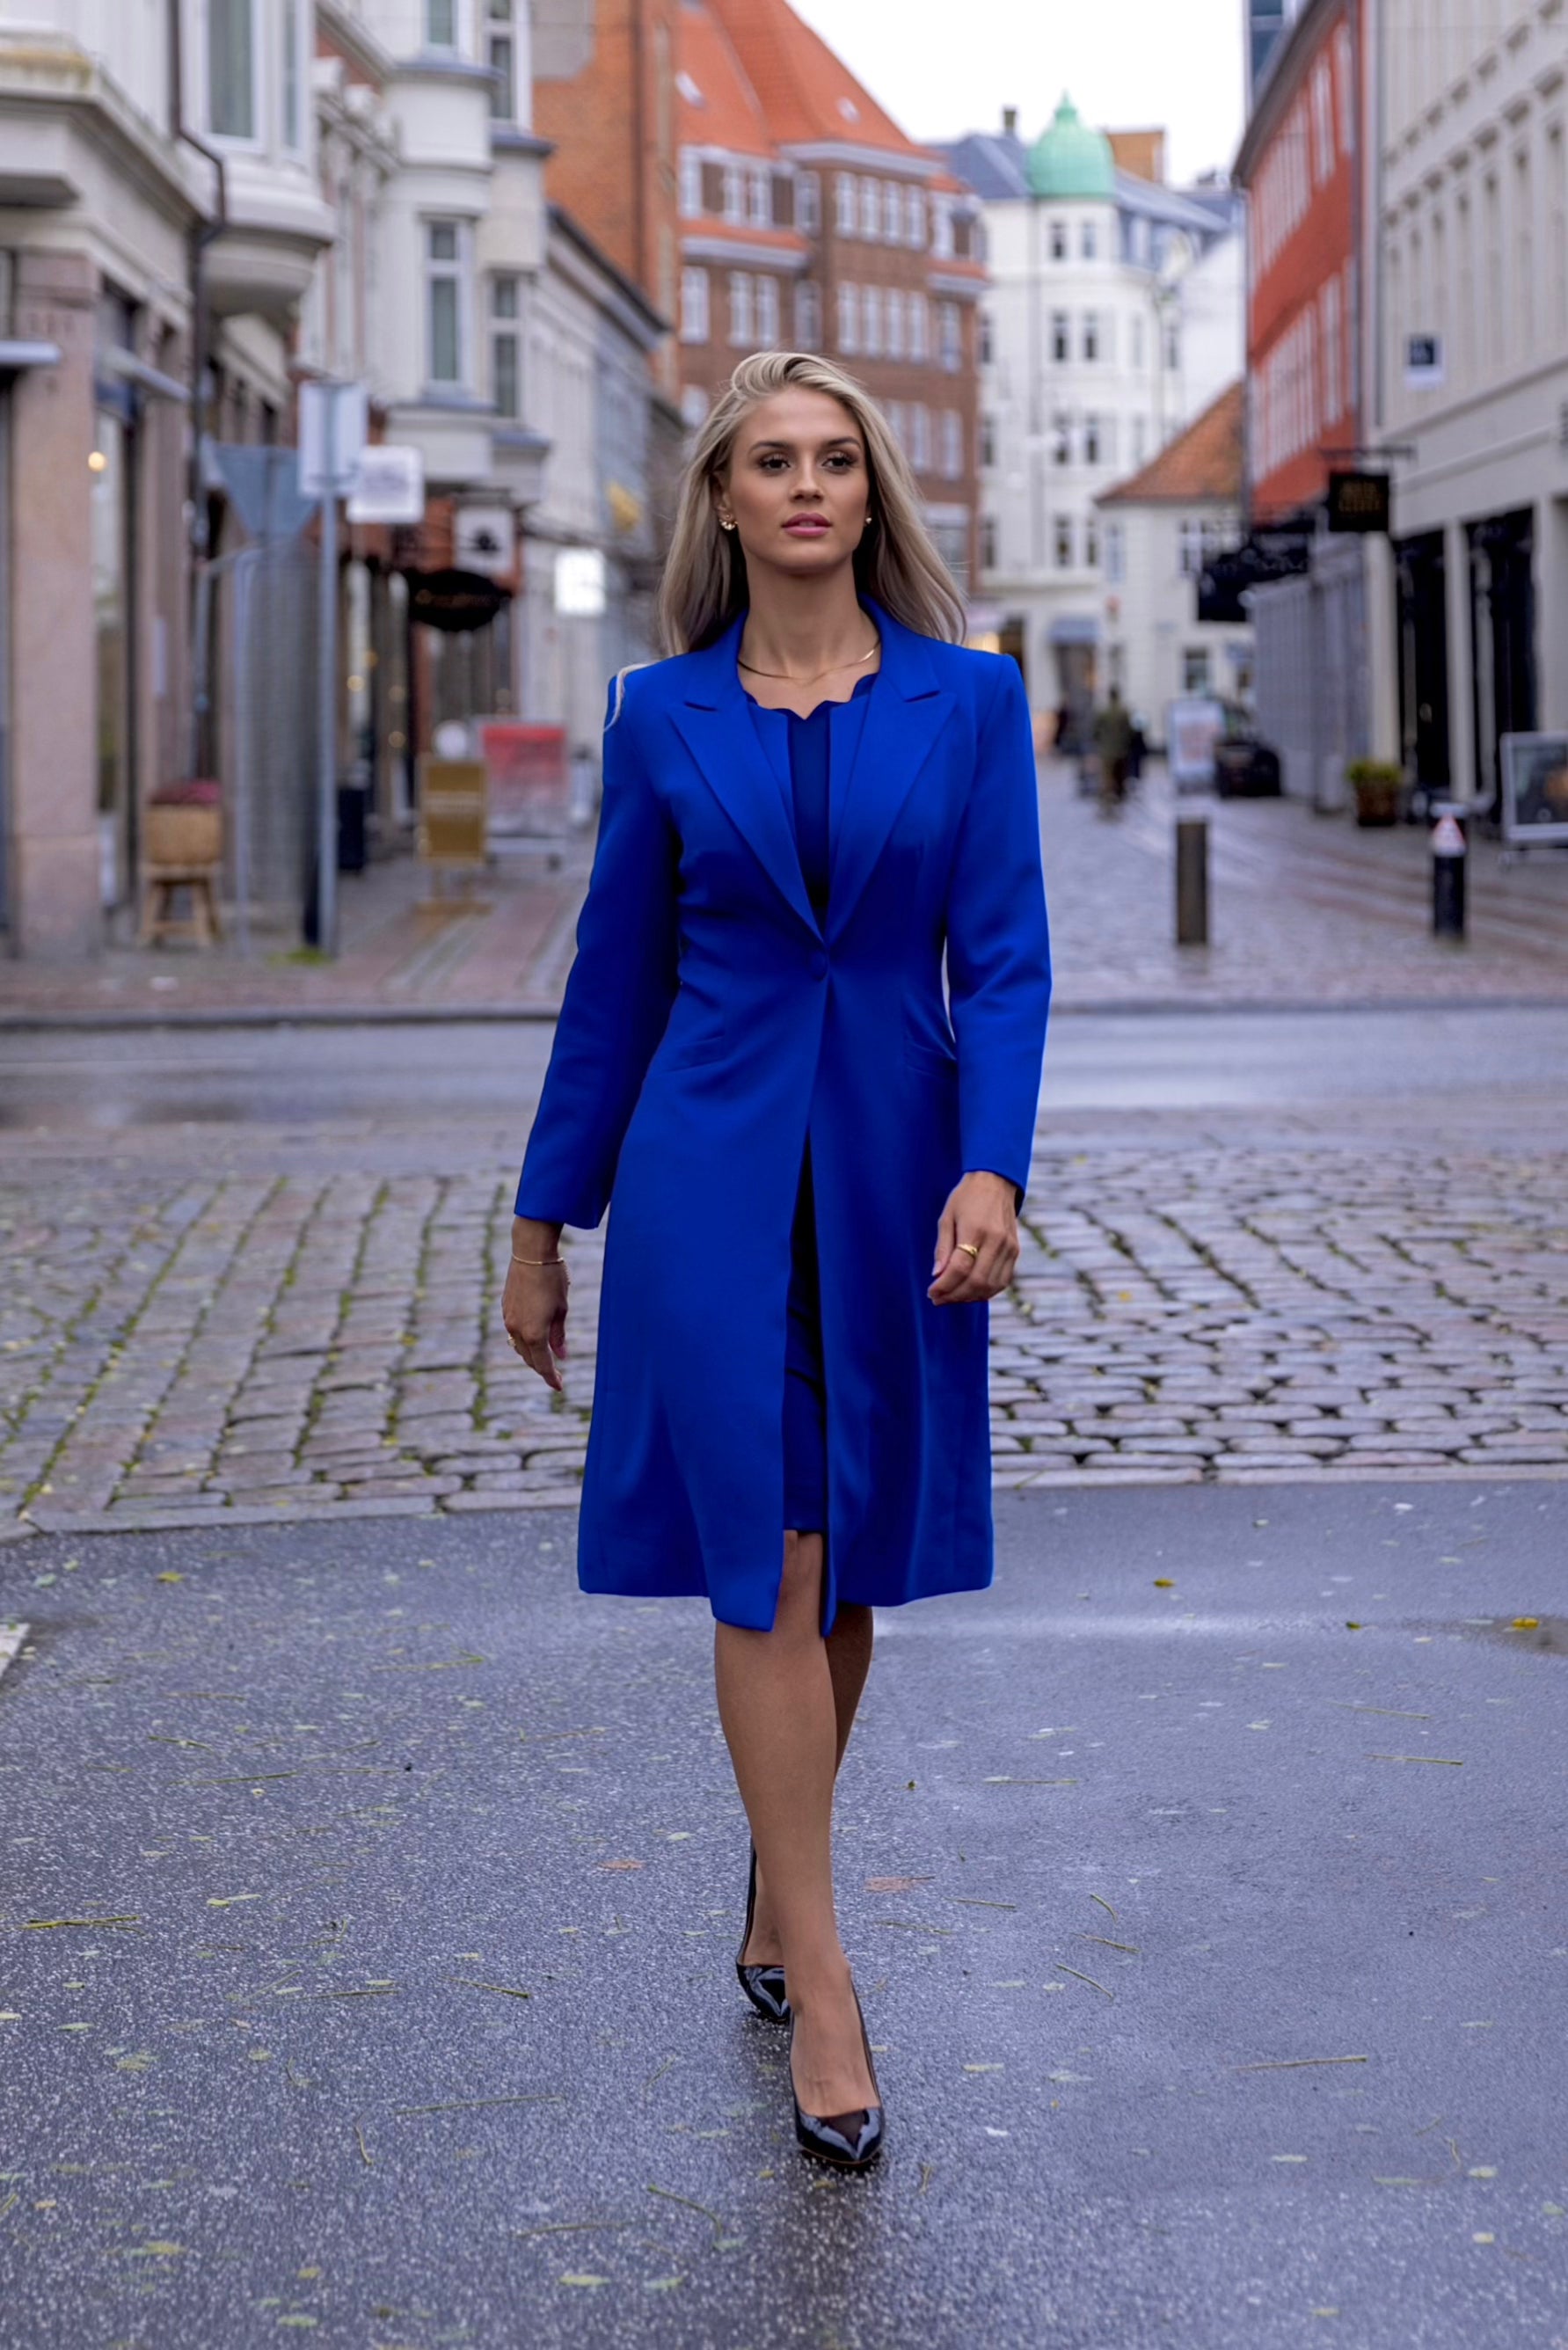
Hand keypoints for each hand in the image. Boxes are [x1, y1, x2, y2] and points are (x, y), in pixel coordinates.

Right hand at [503, 1219, 569, 1390]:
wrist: (531, 1252)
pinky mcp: (506, 1308)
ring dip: (532, 1355)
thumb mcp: (561, 1309)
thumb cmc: (552, 1279)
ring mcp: (508, 1319)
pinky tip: (534, 1338)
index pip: (543, 1364)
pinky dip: (525, 1340)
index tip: (559, 1387)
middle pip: (529, 1358)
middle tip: (555, 1376)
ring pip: (519, 1346)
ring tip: (546, 1358)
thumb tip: (562, 1356)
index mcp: (534, 1333)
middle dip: (542, 1369)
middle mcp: (517, 1330)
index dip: (551, 1378)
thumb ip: (559, 1335)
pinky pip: (514, 1333)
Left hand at [928, 1171, 1019, 1306]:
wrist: (995, 1183)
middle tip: (938, 1298)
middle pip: (976, 1281)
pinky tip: (970, 1291)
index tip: (931, 1292)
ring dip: (969, 1297)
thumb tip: (937, 1275)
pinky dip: (985, 1291)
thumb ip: (943, 1248)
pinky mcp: (1015, 1251)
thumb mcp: (946, 1217)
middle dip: (954, 1295)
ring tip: (952, 1296)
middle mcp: (996, 1240)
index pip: (960, 1268)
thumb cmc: (966, 1198)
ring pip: (990, 1285)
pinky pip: (1002, 1281)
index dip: (944, 1285)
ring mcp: (1009, 1247)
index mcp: (976, 1229)